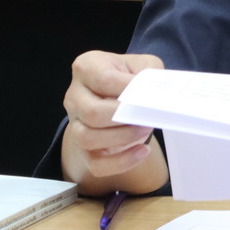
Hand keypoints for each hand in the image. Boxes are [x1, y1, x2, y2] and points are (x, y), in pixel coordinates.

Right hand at [62, 51, 162, 182]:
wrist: (121, 97)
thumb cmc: (131, 78)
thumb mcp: (143, 65)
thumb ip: (148, 73)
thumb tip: (155, 94)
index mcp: (87, 67)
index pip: (104, 79)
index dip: (128, 89)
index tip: (148, 95)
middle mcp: (75, 95)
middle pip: (91, 112)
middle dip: (124, 118)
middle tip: (147, 117)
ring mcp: (75, 123)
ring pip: (87, 138)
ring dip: (122, 138)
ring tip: (144, 130)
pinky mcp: (83, 149)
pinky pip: (95, 164)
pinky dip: (121, 162)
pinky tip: (142, 151)